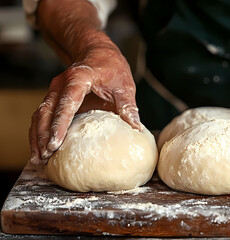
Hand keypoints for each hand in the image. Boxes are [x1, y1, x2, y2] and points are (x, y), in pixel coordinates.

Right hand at [29, 45, 142, 164]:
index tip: (55, 143)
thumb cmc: (113, 69)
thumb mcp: (124, 85)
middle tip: (44, 156)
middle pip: (46, 111)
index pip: (66, 103)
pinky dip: (38, 132)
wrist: (98, 53)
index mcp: (79, 78)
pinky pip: (41, 116)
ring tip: (38, 159)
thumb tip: (137, 128)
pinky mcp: (54, 98)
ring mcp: (55, 90)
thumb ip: (128, 106)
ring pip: (39, 114)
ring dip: (37, 136)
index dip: (59, 124)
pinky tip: (40, 149)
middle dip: (43, 135)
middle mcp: (61, 84)